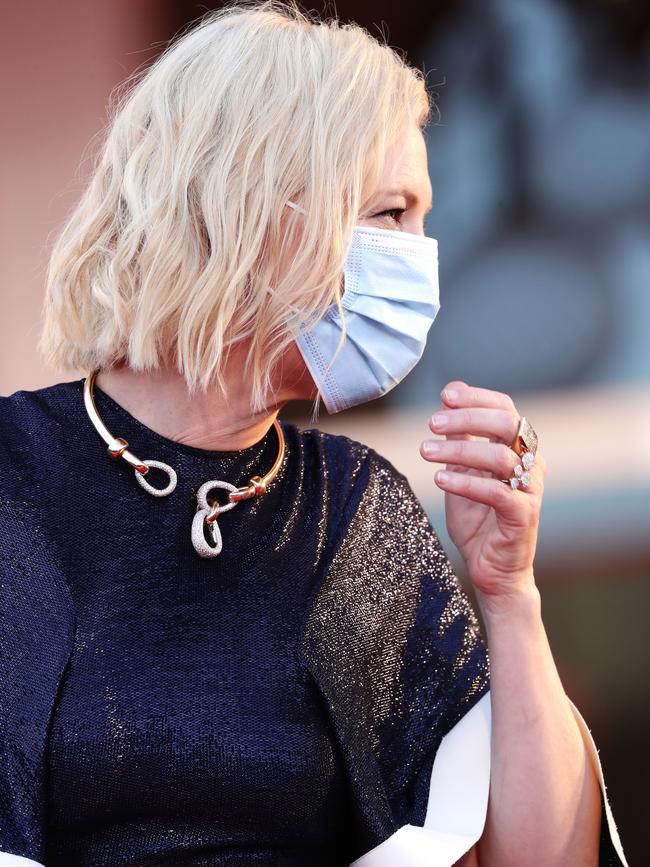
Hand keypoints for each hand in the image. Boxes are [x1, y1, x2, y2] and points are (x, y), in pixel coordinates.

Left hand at [419, 380, 545, 601]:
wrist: (492, 570)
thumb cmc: (479, 520)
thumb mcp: (462, 471)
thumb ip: (460, 437)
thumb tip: (451, 392)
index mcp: (519, 448)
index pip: (505, 408)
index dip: (476, 398)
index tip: (445, 396)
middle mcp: (531, 463)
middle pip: (508, 424)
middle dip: (467, 418)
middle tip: (432, 422)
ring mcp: (530, 489)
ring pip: (502, 456)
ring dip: (459, 451)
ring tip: (425, 451)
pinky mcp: (523, 516)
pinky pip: (497, 492)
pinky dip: (466, 483)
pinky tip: (440, 479)